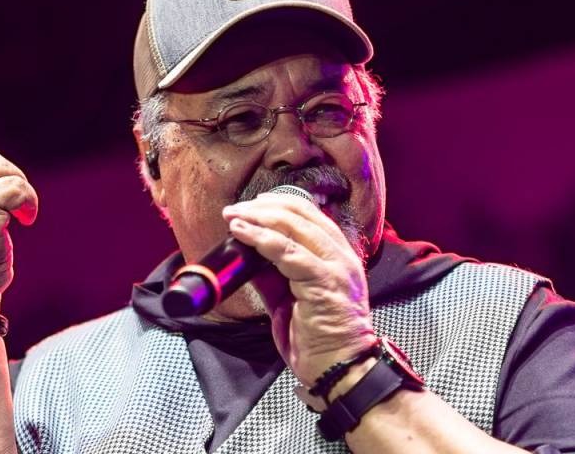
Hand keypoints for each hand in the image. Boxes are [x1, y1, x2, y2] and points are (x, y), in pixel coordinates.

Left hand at [222, 193, 376, 384]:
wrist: (340, 370)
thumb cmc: (318, 339)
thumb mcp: (290, 300)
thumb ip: (273, 276)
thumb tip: (246, 255)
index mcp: (337, 256)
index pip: (310, 214)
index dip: (279, 203)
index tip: (252, 204)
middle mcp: (341, 256)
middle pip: (301, 214)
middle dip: (263, 207)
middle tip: (234, 210)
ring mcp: (335, 267)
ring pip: (294, 228)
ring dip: (259, 219)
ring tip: (233, 217)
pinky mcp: (324, 282)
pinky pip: (289, 253)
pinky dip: (263, 240)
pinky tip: (243, 234)